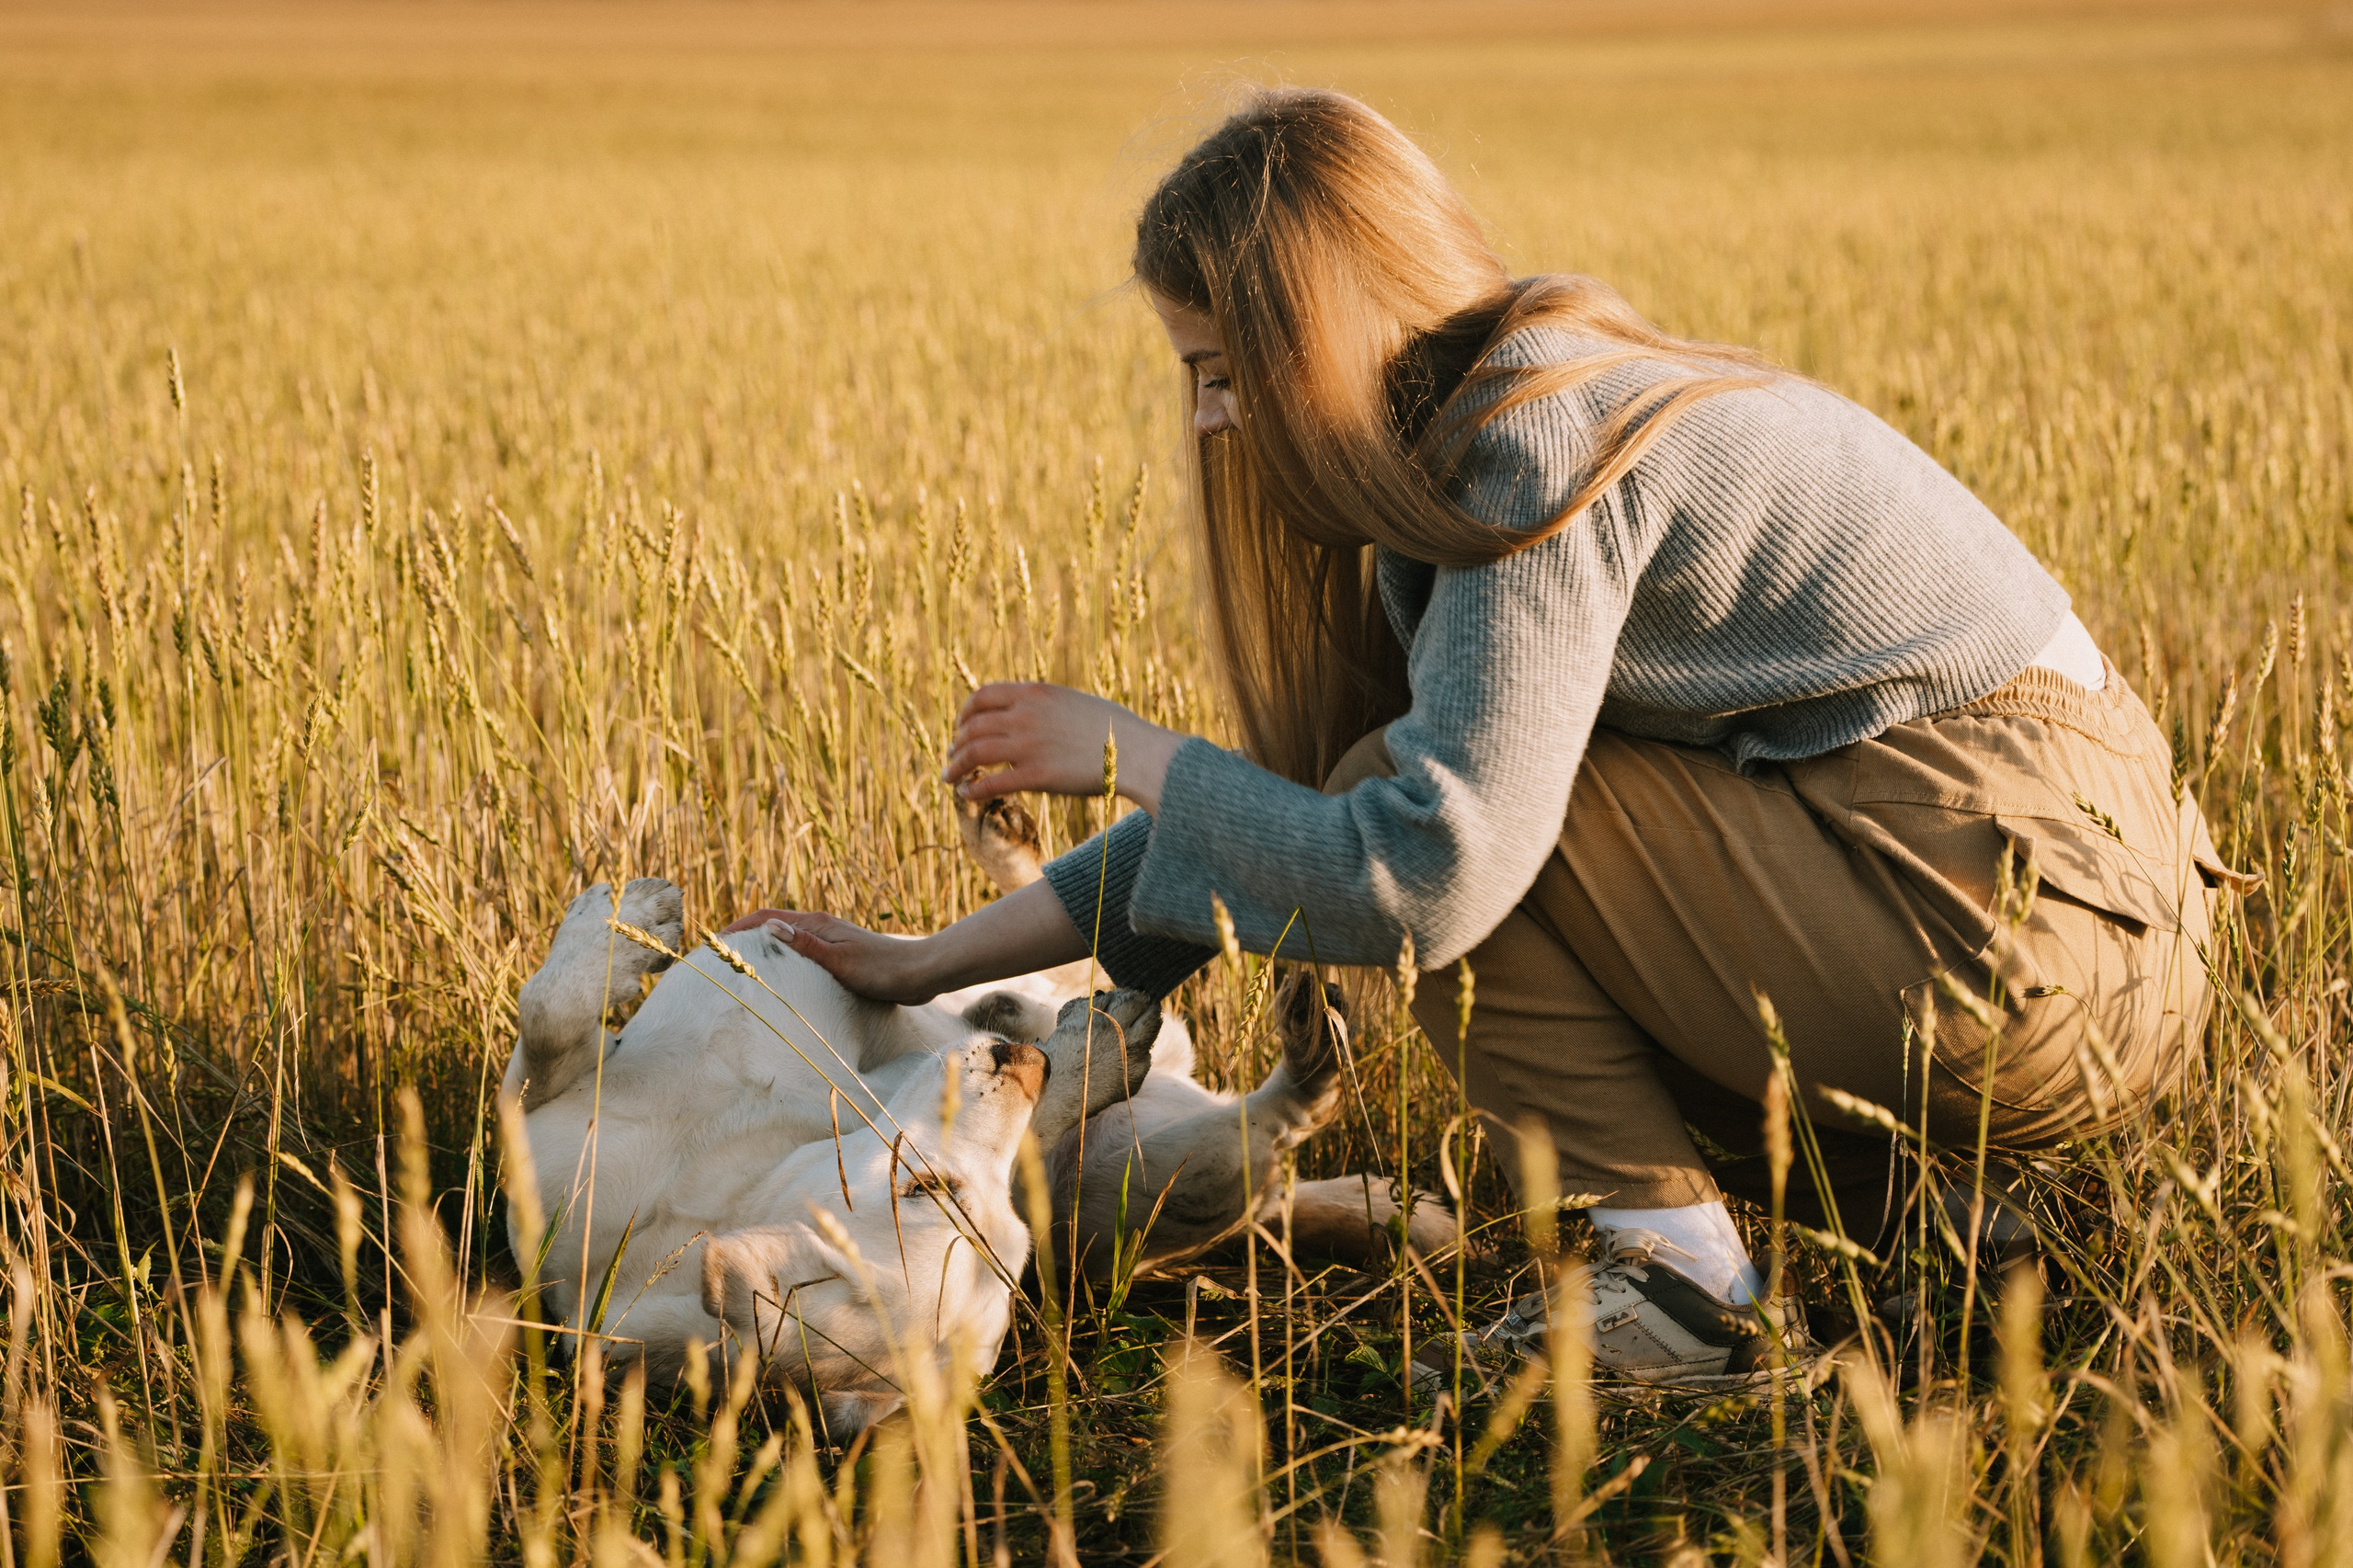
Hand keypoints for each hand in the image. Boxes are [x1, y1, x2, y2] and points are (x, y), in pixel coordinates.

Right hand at [719, 908, 941, 1003]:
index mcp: (817, 924)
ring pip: (787, 943)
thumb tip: (769, 927)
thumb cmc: (882, 969)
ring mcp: (830, 943)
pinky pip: (802, 957)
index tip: (714, 942)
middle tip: (720, 958)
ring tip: (742, 970)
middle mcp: (820, 929)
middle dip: (745, 939)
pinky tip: (781, 982)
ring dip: (764, 951)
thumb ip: (805, 946)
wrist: (920, 975)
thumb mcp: (840, 960)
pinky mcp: (839, 958)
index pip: (766, 918)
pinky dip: (784, 964)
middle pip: (773, 928)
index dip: (738, 928)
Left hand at [944, 682, 1185, 812]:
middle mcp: (1027, 714)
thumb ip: (1050, 706)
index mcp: (1036, 693)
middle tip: (952, 759)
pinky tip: (967, 795)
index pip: (983, 696)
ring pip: (974, 753)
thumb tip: (1037, 713)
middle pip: (973, 726)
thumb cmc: (1117, 731)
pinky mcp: (1037, 775)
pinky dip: (972, 789)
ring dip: (956, 766)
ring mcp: (1030, 744)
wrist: (1139, 753)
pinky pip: (991, 782)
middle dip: (957, 744)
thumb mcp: (1076, 702)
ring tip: (950, 778)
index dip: (966, 713)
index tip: (962, 728)